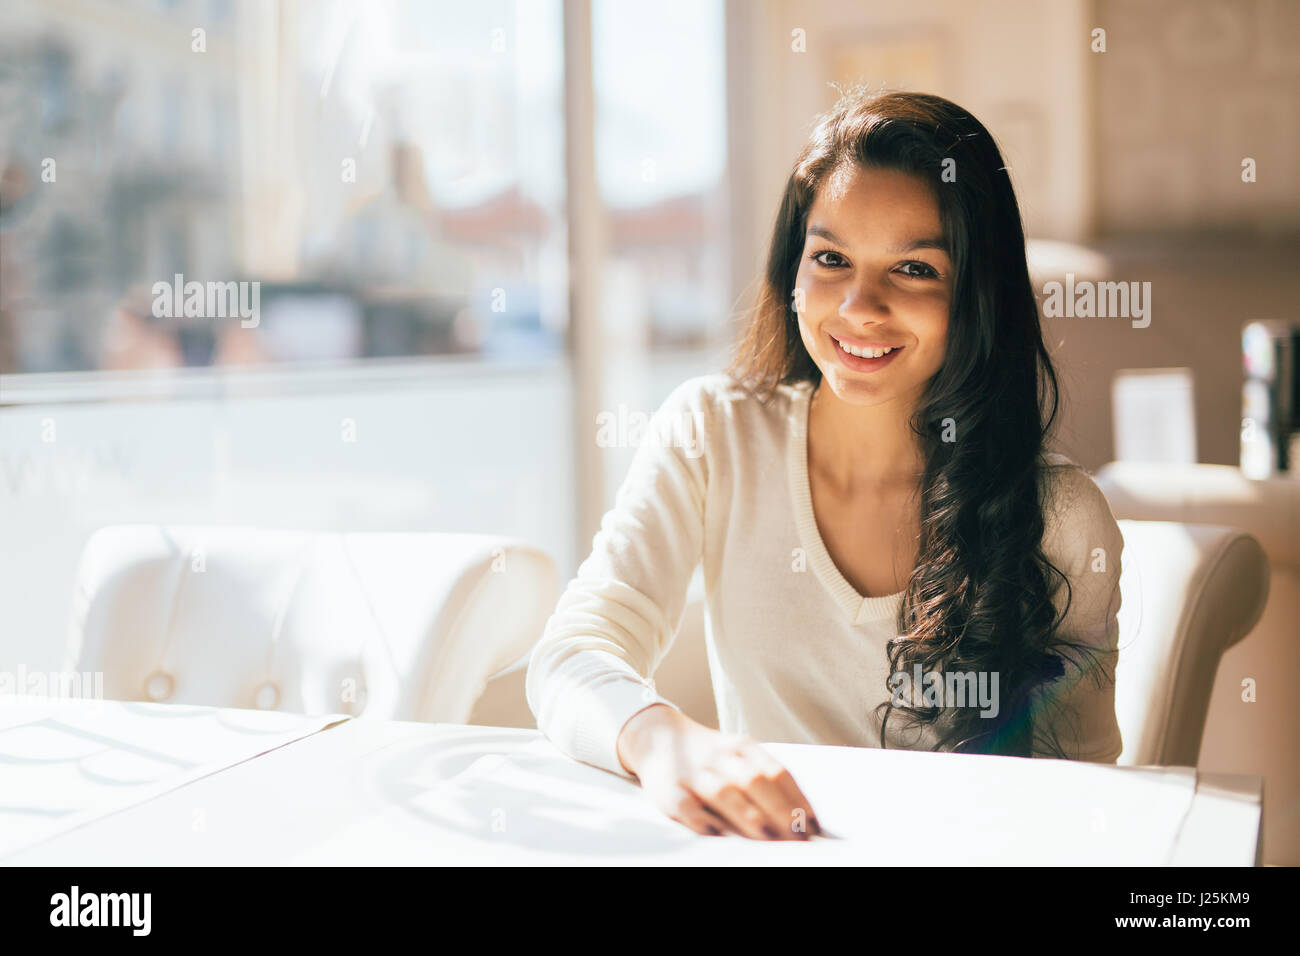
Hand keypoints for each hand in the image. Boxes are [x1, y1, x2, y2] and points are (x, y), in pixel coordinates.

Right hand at [616, 704, 821, 839]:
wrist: (655, 737)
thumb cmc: (708, 758)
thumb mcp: (738, 756)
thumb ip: (766, 780)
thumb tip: (803, 818)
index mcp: (742, 747)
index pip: (777, 772)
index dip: (798, 800)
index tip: (814, 827)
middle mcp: (720, 756)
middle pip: (755, 780)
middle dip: (780, 810)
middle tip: (798, 837)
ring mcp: (694, 772)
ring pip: (724, 791)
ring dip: (747, 814)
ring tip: (767, 836)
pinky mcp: (668, 790)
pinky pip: (685, 805)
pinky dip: (701, 820)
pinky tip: (716, 834)